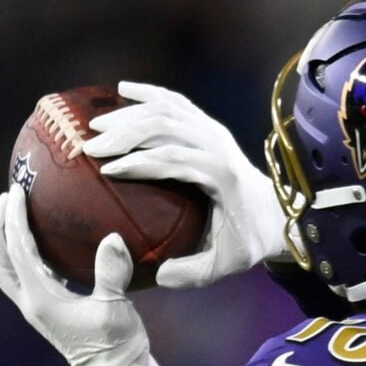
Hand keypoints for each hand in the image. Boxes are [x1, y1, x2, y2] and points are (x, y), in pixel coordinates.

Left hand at [0, 185, 164, 365]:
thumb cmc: (115, 347)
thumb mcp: (116, 310)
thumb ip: (112, 274)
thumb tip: (112, 239)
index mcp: (40, 298)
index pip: (17, 250)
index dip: (13, 217)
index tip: (17, 190)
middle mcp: (29, 301)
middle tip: (7, 194)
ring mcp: (32, 305)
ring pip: (1, 265)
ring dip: (0, 236)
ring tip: (12, 209)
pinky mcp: (41, 306)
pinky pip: (18, 271)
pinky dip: (16, 248)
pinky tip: (35, 232)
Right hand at [83, 80, 287, 289]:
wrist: (276, 213)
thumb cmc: (246, 240)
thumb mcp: (225, 265)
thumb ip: (192, 273)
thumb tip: (158, 275)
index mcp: (220, 173)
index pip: (172, 159)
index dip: (137, 162)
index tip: (106, 170)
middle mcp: (217, 144)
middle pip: (165, 126)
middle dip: (124, 133)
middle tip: (90, 145)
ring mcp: (213, 130)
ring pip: (168, 109)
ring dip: (129, 114)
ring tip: (95, 124)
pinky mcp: (209, 125)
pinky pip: (176, 102)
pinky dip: (149, 93)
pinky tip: (122, 90)